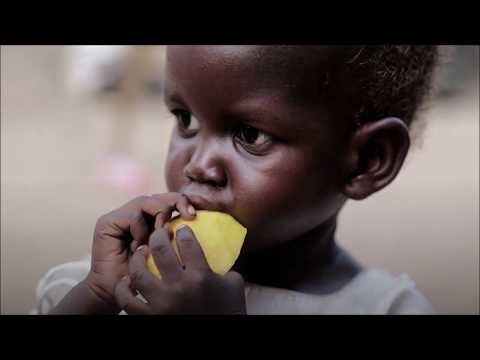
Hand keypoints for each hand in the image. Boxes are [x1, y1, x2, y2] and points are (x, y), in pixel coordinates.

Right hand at [84, 193, 194, 312]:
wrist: (115, 293)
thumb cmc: (146, 280)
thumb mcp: (169, 257)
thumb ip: (180, 240)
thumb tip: (200, 222)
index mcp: (151, 219)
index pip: (169, 200)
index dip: (182, 202)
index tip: (194, 215)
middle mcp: (136, 214)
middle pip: (159, 196)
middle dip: (175, 202)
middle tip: (187, 216)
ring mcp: (121, 216)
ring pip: (146, 201)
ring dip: (159, 216)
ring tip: (163, 232)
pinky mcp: (107, 222)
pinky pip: (133, 216)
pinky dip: (141, 229)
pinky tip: (140, 246)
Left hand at [114, 225, 245, 314]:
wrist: (217, 338)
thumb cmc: (227, 310)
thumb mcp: (234, 284)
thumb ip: (223, 265)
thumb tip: (217, 249)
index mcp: (201, 277)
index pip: (187, 243)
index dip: (183, 231)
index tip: (181, 229)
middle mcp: (178, 287)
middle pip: (160, 250)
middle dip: (158, 235)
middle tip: (159, 233)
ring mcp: (161, 303)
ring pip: (138, 273)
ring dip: (137, 258)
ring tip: (141, 252)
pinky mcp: (150, 317)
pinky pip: (127, 300)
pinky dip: (124, 288)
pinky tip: (128, 281)